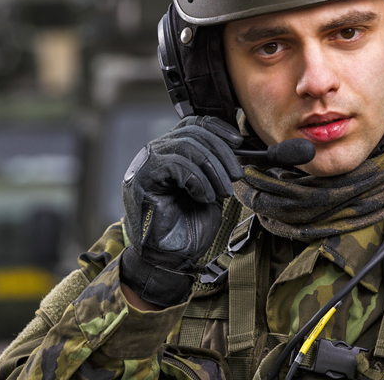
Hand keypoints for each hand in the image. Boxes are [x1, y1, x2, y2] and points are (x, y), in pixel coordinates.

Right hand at [120, 116, 243, 306]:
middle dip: (221, 153)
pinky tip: (204, 197)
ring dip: (212, 169)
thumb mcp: (213, 189)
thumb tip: (242, 147)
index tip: (238, 142)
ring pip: (186, 146)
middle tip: (235, 177)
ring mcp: (145, 164)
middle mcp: (155, 153)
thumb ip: (218, 166)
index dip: (217, 128)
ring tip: (221, 192)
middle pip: (192, 133)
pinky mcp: (141, 179)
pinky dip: (197, 180)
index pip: (193, 124)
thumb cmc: (189, 227)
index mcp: (170, 152)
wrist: (170, 258)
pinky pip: (176, 165)